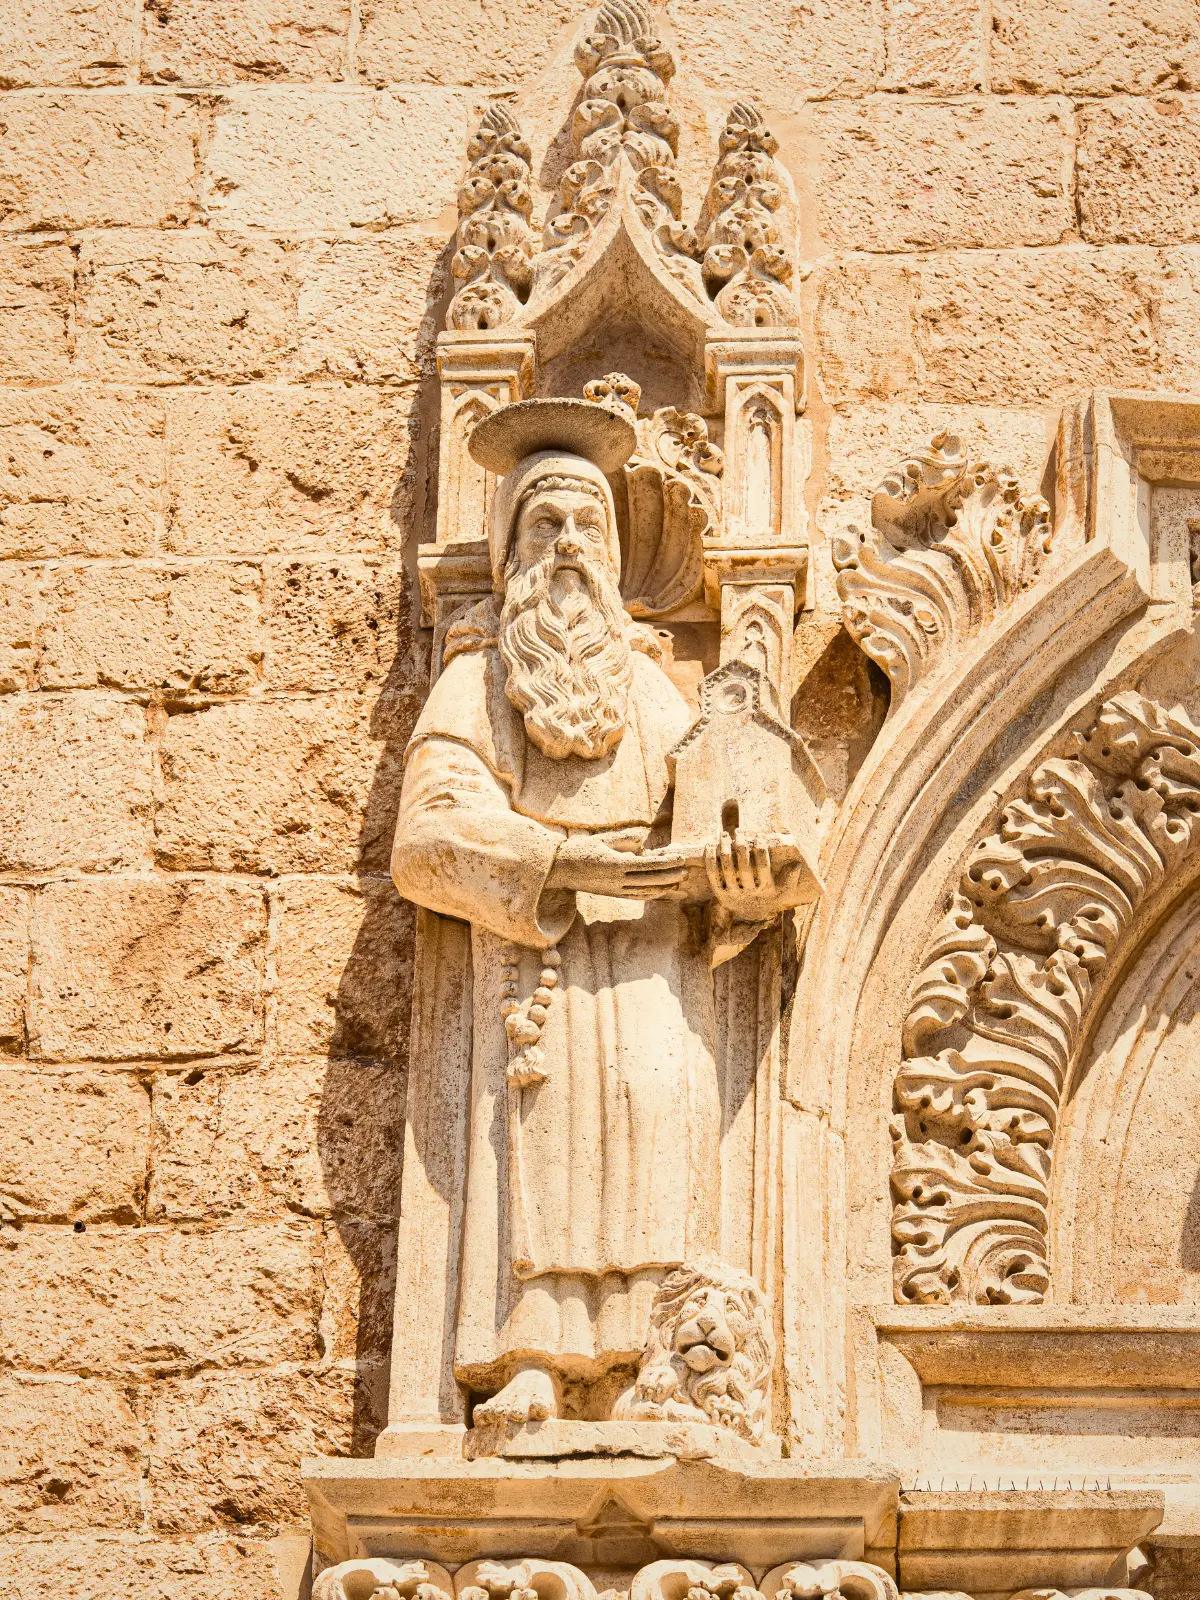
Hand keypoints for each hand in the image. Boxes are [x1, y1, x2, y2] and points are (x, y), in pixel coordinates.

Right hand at [548, 832, 686, 898]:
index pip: (648, 864)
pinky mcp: (612, 894)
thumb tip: (643, 842)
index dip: (666, 862)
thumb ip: (624, 840)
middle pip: (650, 879)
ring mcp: (615, 889)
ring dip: (664, 886)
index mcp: (615, 864)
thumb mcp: (602, 839)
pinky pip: (636, 896)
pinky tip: (661, 891)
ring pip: (645, 890)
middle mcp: (617, 879)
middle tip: (686, 871)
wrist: (560, 868)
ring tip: (678, 881)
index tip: (680, 858)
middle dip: (670, 875)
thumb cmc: (581, 849)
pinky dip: (651, 894)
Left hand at [704, 830, 801, 922]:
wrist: (748, 915)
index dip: (761, 851)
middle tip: (739, 831)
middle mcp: (748, 892)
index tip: (759, 836)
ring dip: (725, 850)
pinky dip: (711, 859)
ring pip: (727, 869)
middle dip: (741, 847)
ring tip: (725, 835)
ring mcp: (732, 893)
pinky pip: (712, 875)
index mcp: (764, 889)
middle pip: (744, 867)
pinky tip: (711, 845)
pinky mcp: (719, 893)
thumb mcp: (782, 892)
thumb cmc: (767, 898)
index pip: (763, 868)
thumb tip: (796, 864)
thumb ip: (790, 880)